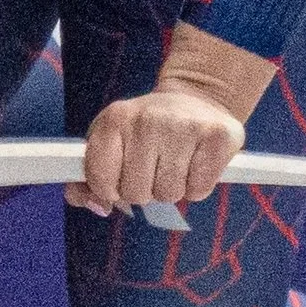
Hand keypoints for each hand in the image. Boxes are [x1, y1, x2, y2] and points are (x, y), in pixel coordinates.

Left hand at [66, 22, 275, 217]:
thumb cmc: (145, 130)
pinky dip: (196, 186)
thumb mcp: (109, 143)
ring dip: (171, 188)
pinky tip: (195, 162)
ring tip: (175, 161)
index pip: (101, 181)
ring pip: (168, 195)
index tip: (119, 176)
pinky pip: (198, 191)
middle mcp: (147, 119)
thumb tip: (98, 207)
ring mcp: (183, 126)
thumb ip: (88, 179)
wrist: (196, 99)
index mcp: (114, 119)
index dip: (109, 189)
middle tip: (154, 164)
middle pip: (136, 193)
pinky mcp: (217, 136)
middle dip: (144, 189)